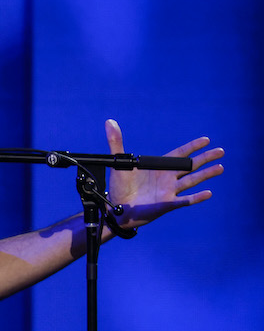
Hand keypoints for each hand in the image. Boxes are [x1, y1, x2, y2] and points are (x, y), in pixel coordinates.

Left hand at [106, 118, 224, 228]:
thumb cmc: (118, 186)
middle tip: (221, 151)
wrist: (116, 208)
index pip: (179, 154)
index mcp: (158, 167)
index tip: (206, 140)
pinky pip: (185, 201)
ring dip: (206, 174)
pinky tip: (208, 193)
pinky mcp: (167, 204)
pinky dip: (196, 198)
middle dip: (205, 158)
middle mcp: (166, 178)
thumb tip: (109, 122)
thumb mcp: (118, 162)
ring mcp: (168, 191)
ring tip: (220, 167)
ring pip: (191, 181)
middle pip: (190, 166)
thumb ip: (116, 142)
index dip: (192, 147)